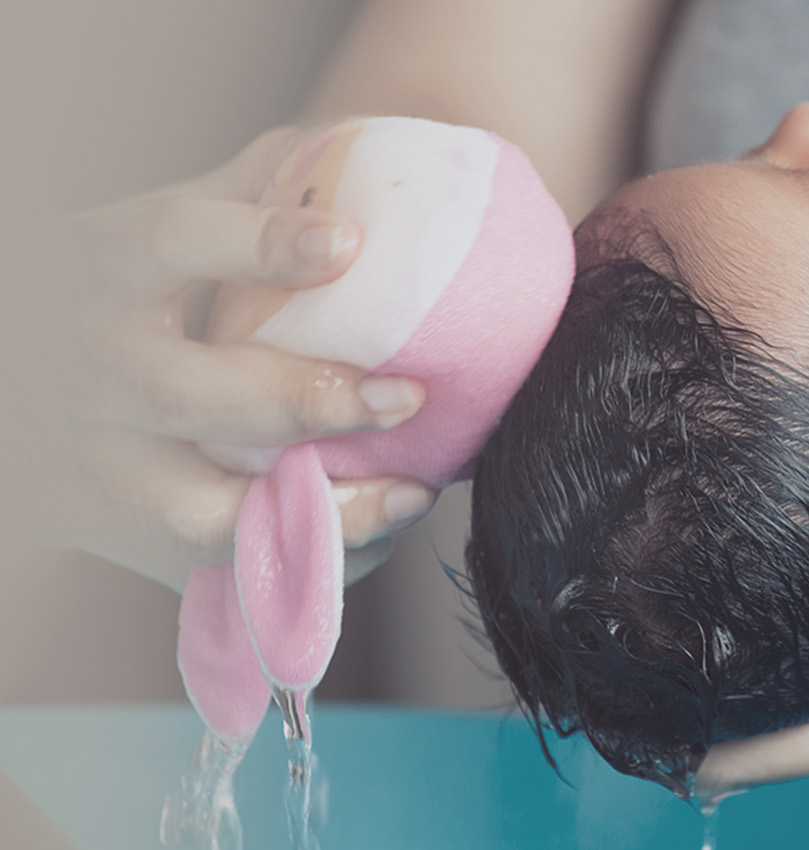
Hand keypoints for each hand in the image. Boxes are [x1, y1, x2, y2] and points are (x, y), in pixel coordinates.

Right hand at [15, 128, 436, 590]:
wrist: (18, 388)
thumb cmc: (127, 291)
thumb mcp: (161, 228)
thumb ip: (252, 191)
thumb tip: (361, 150)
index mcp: (107, 268)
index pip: (173, 242)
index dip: (257, 243)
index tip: (347, 244)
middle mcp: (88, 370)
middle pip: (188, 396)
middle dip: (307, 401)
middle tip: (405, 396)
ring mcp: (90, 465)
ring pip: (197, 512)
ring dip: (316, 511)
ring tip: (408, 493)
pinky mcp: (111, 535)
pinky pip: (217, 570)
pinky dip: (305, 560)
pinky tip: (376, 534)